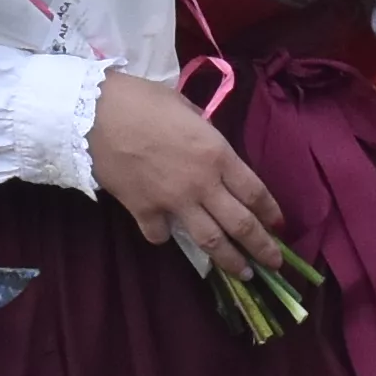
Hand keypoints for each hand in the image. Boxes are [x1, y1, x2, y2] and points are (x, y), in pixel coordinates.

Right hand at [90, 70, 294, 277]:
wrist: (96, 115)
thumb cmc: (143, 101)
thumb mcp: (186, 108)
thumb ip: (205, 133)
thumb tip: (209, 145)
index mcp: (218, 154)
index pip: (255, 191)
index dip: (271, 212)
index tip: (279, 226)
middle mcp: (202, 184)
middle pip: (241, 224)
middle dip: (262, 247)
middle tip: (275, 263)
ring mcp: (174, 203)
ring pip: (211, 241)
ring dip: (230, 261)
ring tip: (244, 273)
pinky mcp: (145, 213)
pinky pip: (162, 235)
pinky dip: (166, 237)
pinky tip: (166, 233)